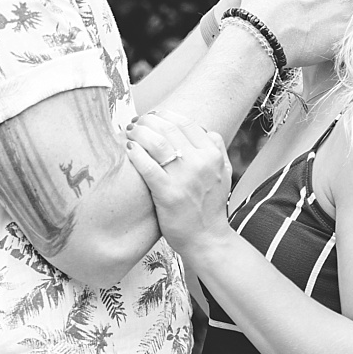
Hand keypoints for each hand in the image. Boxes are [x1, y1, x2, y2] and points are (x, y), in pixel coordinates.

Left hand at [126, 109, 231, 255]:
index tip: (153, 115)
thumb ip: (217, 149)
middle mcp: (200, 163)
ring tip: (130, 131)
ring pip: (156, 142)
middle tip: (137, 121)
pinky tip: (128, 148)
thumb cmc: (210, 206)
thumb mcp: (224, 173)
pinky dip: (135, 153)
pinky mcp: (167, 193)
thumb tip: (203, 128)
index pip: (185, 123)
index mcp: (213, 155)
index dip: (165, 115)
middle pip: (168, 128)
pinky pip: (147, 165)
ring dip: (139, 132)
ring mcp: (184, 178)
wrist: (206, 238)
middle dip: (148, 120)